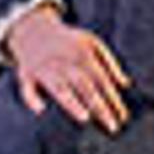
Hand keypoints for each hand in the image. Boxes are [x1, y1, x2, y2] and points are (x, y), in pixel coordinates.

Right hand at [5, 3, 131, 134]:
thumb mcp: (92, 43)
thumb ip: (110, 63)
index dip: (113, 99)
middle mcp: (65, 63)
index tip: (123, 116)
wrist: (34, 27)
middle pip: (86, 88)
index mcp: (83, 55)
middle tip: (112, 126)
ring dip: (71, 103)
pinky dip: (32, 98)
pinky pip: (27, 88)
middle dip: (100, 107)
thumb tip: (126, 84)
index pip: (102, 80)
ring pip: (60, 89)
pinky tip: (41, 110)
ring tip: (85, 118)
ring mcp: (46, 68)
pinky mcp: (27, 74)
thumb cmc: (69, 41)